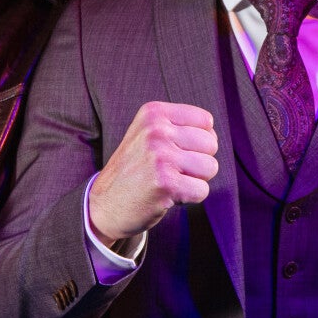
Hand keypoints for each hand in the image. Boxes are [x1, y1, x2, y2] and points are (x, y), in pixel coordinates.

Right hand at [88, 102, 217, 243]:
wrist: (104, 204)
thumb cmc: (135, 169)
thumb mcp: (147, 133)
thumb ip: (179, 127)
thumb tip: (213, 135)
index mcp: (154, 113)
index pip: (206, 122)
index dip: (198, 142)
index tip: (176, 151)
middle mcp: (156, 130)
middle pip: (211, 145)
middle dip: (198, 162)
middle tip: (172, 170)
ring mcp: (160, 156)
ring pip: (210, 167)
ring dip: (195, 180)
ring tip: (170, 181)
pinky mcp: (165, 183)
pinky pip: (202, 190)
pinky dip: (190, 198)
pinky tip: (167, 195)